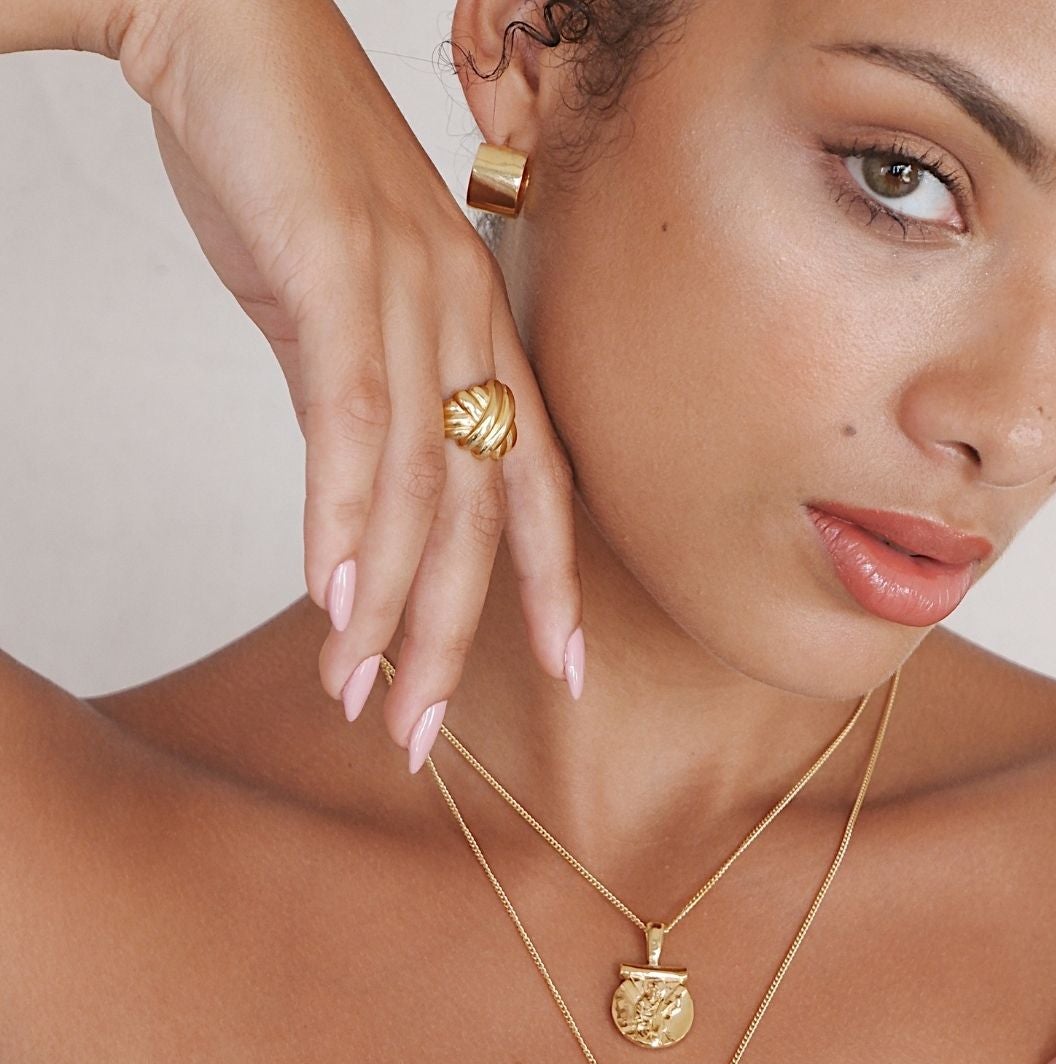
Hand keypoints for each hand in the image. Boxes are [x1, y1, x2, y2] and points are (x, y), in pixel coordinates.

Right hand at [112, 0, 582, 767]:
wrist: (226, 25)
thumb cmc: (286, 165)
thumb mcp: (339, 302)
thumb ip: (362, 395)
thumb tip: (354, 486)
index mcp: (479, 331)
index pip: (535, 480)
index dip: (552, 582)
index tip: (565, 670)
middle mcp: (467, 321)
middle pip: (480, 512)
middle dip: (455, 636)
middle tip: (423, 737)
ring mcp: (412, 293)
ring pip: (418, 485)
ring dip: (386, 606)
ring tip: (359, 698)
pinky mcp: (339, 266)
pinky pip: (352, 417)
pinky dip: (340, 516)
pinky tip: (329, 597)